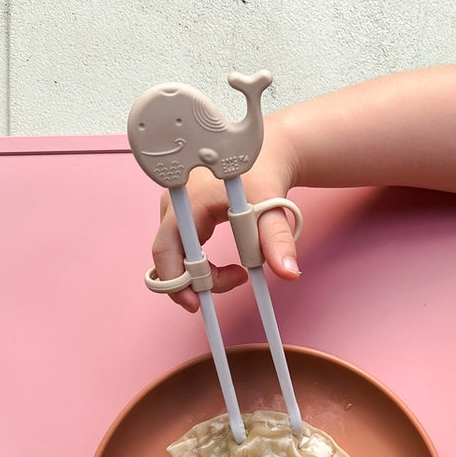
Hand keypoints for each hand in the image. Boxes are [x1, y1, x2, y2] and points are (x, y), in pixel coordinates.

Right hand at [149, 125, 302, 312]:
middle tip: (233, 284)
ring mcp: (174, 208)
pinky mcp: (181, 213)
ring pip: (176, 255)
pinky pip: (182, 248)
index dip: (175, 281)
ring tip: (238, 272)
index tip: (197, 304)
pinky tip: (227, 266)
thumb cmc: (265, 174)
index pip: (166, 251)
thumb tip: (288, 272)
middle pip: (169, 257)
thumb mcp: (273, 207)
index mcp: (188, 202)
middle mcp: (173, 205)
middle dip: (195, 281)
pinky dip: (201, 263)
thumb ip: (278, 240)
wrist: (267, 152)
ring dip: (202, 273)